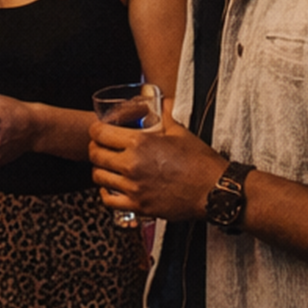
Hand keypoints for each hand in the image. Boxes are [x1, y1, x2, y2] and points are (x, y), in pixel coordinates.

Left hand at [89, 116, 228, 222]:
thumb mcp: (181, 131)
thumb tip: (162, 101)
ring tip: (107, 166)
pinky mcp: (138, 206)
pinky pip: (108, 200)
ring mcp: (133, 188)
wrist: (213, 191)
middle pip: (95, 155)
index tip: (97, 130)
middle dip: (95, 148)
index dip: (95, 130)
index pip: (101, 133)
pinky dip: (106, 193)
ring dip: (100, 169)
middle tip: (100, 147)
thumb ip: (166, 113)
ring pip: (99, 177)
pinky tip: (112, 187)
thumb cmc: (199, 161)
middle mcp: (132, 165)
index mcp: (140, 142)